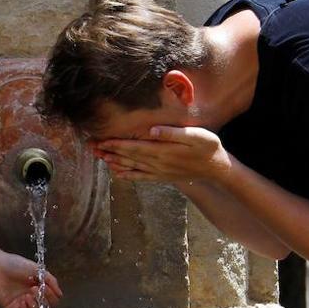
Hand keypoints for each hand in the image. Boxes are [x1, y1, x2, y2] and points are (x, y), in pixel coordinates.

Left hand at [0, 252, 63, 307]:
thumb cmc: (15, 264)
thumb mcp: (37, 269)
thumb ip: (50, 281)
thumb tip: (60, 294)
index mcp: (39, 288)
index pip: (53, 299)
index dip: (53, 296)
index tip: (46, 286)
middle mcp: (32, 297)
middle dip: (46, 300)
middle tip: (38, 289)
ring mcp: (22, 304)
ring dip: (37, 306)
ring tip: (30, 294)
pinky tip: (24, 300)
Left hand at [93, 125, 231, 183]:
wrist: (216, 169)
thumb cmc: (208, 147)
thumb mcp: (196, 136)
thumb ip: (173, 133)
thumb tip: (153, 130)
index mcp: (163, 151)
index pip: (134, 147)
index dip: (116, 144)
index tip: (101, 140)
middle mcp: (158, 163)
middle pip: (128, 157)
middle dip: (109, 151)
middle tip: (91, 147)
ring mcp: (159, 172)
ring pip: (132, 167)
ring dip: (114, 162)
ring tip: (99, 157)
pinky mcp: (162, 176)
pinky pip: (141, 177)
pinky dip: (128, 175)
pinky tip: (117, 174)